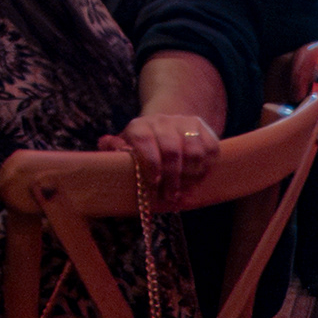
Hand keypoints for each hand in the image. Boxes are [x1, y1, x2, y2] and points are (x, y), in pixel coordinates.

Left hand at [101, 113, 220, 204]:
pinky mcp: (205, 129)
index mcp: (140, 126)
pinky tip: (197, 179)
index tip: (153, 182)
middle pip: (172, 150)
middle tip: (171, 196)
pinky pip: (210, 150)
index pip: (144, 139)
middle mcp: (163, 121)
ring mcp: (185, 123)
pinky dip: (205, 168)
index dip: (150, 162)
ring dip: (190, 176)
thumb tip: (107, 143)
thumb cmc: (142, 147)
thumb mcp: (125, 148)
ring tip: (185, 190)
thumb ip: (114, 148)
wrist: (167, 126)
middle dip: (172, 177)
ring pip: (194, 152)